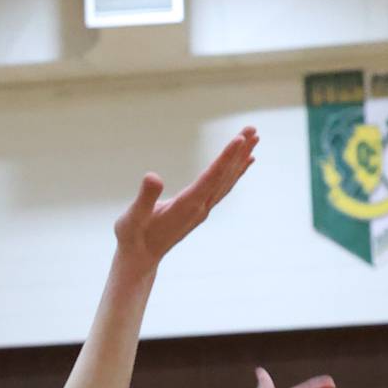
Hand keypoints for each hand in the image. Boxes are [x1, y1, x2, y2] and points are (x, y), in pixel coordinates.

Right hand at [114, 127, 256, 269]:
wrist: (140, 259)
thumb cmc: (133, 237)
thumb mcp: (133, 218)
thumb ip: (145, 198)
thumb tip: (152, 177)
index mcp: (186, 206)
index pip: (211, 178)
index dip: (225, 158)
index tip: (239, 139)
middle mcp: (200, 208)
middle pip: (225, 176)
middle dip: (239, 152)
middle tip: (253, 129)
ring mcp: (202, 210)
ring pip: (227, 180)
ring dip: (240, 159)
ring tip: (254, 138)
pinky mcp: (199, 210)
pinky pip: (223, 187)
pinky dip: (235, 172)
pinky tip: (244, 162)